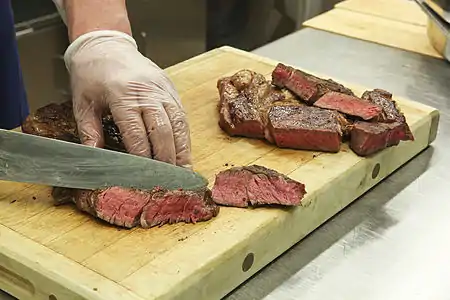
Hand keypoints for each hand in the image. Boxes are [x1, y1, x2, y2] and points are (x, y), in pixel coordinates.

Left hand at [64, 30, 191, 167]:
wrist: (106, 46)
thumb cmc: (92, 74)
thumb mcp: (82, 103)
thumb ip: (90, 131)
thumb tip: (96, 158)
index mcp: (121, 94)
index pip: (136, 132)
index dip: (142, 156)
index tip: (144, 176)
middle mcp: (146, 91)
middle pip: (162, 129)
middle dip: (166, 158)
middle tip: (168, 180)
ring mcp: (162, 89)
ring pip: (178, 123)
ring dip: (182, 149)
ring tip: (184, 170)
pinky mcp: (170, 89)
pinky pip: (182, 115)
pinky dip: (185, 135)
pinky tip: (184, 151)